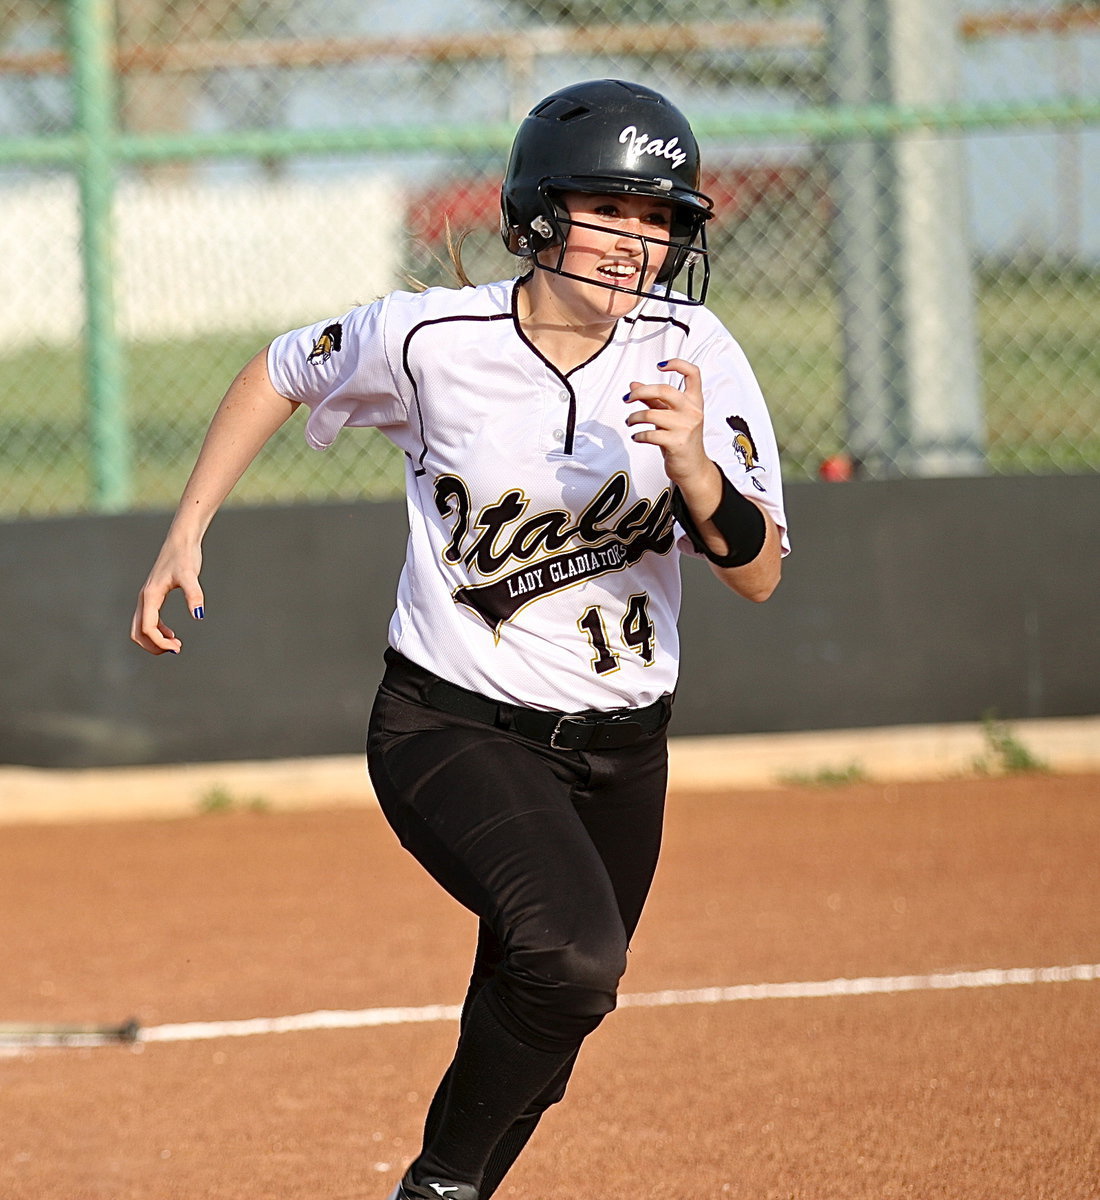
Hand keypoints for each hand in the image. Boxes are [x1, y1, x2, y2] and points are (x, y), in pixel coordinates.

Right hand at [130, 539, 204, 654]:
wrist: (181, 540)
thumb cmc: (185, 556)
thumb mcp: (190, 575)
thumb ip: (194, 594)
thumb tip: (199, 615)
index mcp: (150, 596)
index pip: (147, 628)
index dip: (160, 643)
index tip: (178, 648)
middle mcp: (145, 598)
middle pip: (138, 631)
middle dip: (153, 645)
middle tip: (175, 649)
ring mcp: (148, 597)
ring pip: (141, 626)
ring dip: (155, 640)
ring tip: (176, 645)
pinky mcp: (154, 594)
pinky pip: (149, 619)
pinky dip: (158, 631)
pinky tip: (172, 634)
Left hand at [623, 358, 710, 488]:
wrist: (692, 468)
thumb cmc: (682, 439)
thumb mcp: (670, 416)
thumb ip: (653, 400)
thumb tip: (634, 386)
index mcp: (694, 401)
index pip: (693, 374)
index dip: (677, 364)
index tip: (660, 365)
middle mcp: (692, 411)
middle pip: (665, 390)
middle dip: (641, 392)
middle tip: (628, 398)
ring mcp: (685, 427)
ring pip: (651, 414)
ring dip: (634, 418)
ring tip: (631, 421)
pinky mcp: (677, 443)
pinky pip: (650, 434)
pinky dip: (638, 435)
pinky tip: (637, 437)